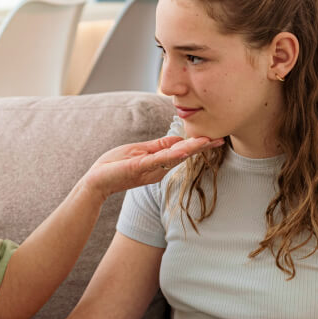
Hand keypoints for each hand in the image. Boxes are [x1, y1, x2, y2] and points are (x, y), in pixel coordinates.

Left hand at [83, 135, 223, 200]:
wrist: (96, 181)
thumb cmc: (114, 166)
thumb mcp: (138, 152)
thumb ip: (158, 147)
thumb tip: (179, 140)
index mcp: (158, 160)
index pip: (181, 149)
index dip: (197, 143)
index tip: (214, 137)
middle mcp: (158, 166)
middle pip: (183, 154)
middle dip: (201, 146)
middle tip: (221, 139)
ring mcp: (149, 168)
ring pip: (175, 157)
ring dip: (191, 149)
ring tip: (208, 141)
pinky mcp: (139, 168)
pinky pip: (158, 160)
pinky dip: (171, 155)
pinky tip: (184, 151)